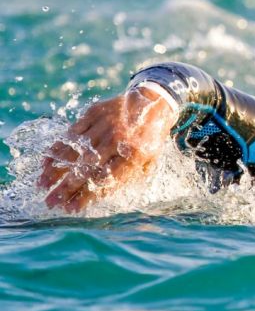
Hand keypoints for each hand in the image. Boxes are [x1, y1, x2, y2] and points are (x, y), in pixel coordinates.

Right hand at [38, 86, 177, 212]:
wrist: (155, 101)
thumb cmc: (150, 138)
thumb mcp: (149, 160)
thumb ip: (128, 178)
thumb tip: (100, 195)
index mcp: (135, 154)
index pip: (106, 179)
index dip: (87, 195)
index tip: (71, 209)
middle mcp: (118, 139)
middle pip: (87, 167)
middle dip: (67, 187)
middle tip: (51, 202)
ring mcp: (105, 125)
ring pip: (75, 150)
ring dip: (56, 169)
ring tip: (42, 185)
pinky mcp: (94, 113)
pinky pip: (71, 133)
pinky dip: (58, 148)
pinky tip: (46, 162)